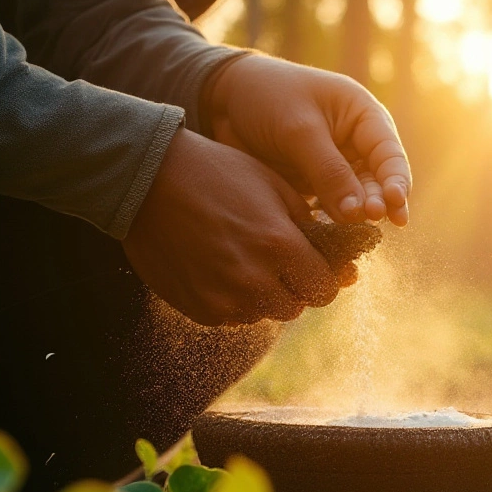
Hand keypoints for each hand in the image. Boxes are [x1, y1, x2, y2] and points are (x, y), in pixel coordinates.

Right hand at [123, 129, 355, 326]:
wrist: (146, 180)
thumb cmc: (217, 174)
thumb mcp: (274, 187)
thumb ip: (312, 228)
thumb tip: (345, 266)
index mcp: (279, 245)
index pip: (325, 288)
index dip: (326, 278)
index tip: (316, 266)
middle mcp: (254, 279)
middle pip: (296, 306)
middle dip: (295, 286)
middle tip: (277, 260)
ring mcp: (224, 299)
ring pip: (264, 313)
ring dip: (264, 295)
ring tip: (244, 259)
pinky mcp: (200, 309)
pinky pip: (233, 317)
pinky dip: (234, 300)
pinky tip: (219, 267)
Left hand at [202, 55, 411, 225]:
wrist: (222, 99)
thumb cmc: (267, 97)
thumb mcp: (299, 130)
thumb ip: (329, 171)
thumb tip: (359, 213)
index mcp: (364, 117)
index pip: (390, 155)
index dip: (396, 182)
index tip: (394, 208)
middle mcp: (357, 144)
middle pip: (378, 181)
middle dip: (376, 202)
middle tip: (370, 220)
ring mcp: (338, 166)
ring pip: (356, 199)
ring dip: (355, 217)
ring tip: (351, 232)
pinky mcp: (316, 184)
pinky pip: (332, 207)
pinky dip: (332, 221)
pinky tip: (330, 236)